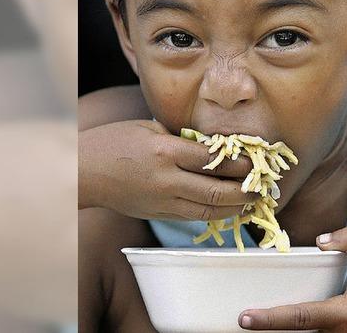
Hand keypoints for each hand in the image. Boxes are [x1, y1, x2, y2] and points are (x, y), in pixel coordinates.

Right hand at [79, 120, 255, 219]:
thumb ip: (181, 138)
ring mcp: (163, 201)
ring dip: (236, 208)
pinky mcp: (159, 214)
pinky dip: (216, 214)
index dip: (240, 163)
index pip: (213, 160)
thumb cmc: (114, 143)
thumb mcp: (148, 129)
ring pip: (209, 211)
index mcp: (165, 152)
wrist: (83, 173)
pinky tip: (230, 209)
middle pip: (216, 192)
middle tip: (263, 186)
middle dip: (245, 190)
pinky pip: (194, 217)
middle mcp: (167, 180)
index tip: (256, 160)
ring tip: (253, 201)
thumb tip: (214, 144)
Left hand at [238, 227, 346, 331]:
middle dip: (270, 328)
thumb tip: (320, 240)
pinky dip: (294, 331)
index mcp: (345, 314)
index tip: (246, 318)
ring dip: (281, 331)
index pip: (301, 317)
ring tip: (259, 319)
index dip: (271, 319)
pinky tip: (279, 324)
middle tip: (244, 319)